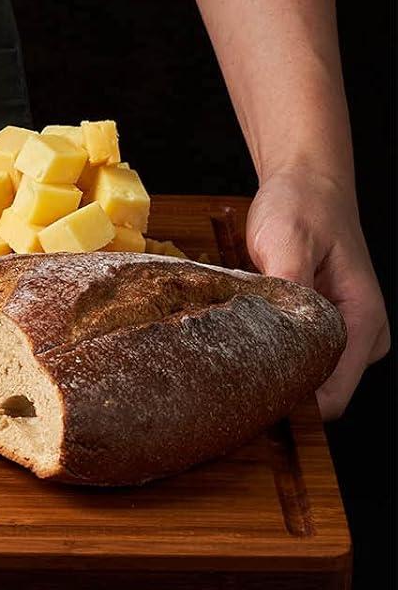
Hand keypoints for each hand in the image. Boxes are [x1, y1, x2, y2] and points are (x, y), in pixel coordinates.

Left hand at [246, 169, 389, 419]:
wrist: (307, 183)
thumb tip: (278, 336)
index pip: (333, 396)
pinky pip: (301, 353)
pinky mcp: (325, 325)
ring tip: (232, 354)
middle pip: (320, 392)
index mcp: (363, 320)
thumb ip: (287, 287)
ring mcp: (346, 332)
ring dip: (273, 369)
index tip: (246, 403)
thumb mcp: (287, 241)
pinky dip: (273, 351)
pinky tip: (244, 338)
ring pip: (309, 374)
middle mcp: (362, 335)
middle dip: (277, 391)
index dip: (292, 405)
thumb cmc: (302, 206)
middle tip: (226, 379)